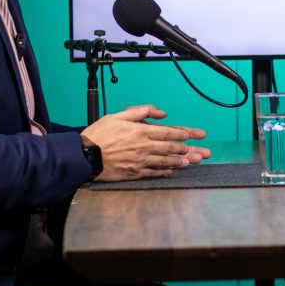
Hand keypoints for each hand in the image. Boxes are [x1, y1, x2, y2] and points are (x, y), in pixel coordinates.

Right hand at [82, 104, 210, 181]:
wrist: (83, 155)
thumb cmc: (98, 134)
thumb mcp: (117, 116)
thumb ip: (140, 112)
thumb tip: (161, 113)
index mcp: (140, 132)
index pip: (168, 132)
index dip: (184, 133)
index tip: (196, 134)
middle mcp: (143, 147)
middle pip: (170, 148)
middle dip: (188, 149)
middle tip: (201, 151)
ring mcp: (139, 161)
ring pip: (165, 161)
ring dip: (180, 161)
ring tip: (191, 161)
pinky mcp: (134, 173)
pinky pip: (153, 173)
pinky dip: (165, 172)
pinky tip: (172, 171)